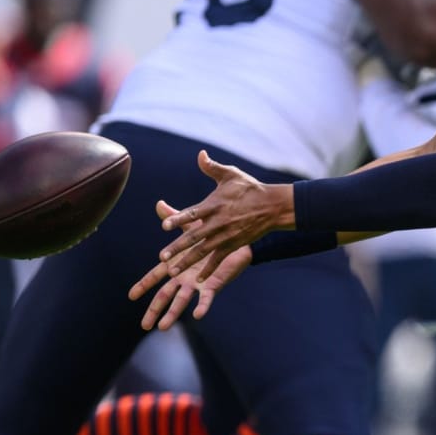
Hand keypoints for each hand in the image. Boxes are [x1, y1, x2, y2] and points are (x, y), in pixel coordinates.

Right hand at [130, 202, 252, 328]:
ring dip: (173, 314)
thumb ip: (174, 218)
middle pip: (165, 295)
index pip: (155, 276)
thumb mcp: (190, 226)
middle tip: (144, 326)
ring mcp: (197, 283)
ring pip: (182, 301)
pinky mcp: (212, 285)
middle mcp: (183, 277)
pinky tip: (198, 315)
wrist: (236, 238)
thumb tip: (160, 204)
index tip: (131, 296)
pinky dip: (202, 306)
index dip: (143, 285)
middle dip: (154, 309)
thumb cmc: (211, 234)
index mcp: (175, 264)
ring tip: (163, 327)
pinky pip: (206, 297)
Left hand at [153, 150, 292, 279]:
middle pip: (194, 237)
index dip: (178, 219)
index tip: (164, 225)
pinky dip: (209, 269)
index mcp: (214, 205)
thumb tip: (200, 154)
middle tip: (162, 257)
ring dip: (187, 261)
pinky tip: (199, 280)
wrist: (273, 206)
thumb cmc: (250, 188)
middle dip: (178, 247)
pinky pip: (219, 259)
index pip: (192, 213)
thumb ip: (212, 167)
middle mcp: (218, 222)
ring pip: (203, 251)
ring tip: (173, 271)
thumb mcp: (231, 175)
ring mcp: (226, 236)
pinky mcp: (234, 245)